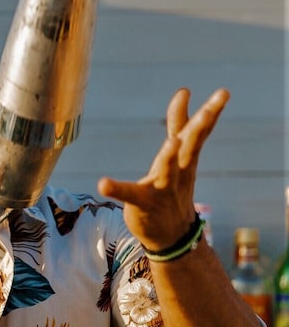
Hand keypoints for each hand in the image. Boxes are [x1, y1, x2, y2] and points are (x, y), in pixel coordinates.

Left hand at [97, 87, 228, 249]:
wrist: (173, 235)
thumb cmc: (173, 187)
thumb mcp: (178, 154)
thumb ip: (178, 123)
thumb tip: (184, 91)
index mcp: (186, 159)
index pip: (199, 133)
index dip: (210, 112)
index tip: (223, 93)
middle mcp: (178, 172)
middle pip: (190, 148)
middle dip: (199, 129)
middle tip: (209, 112)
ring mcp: (162, 189)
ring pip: (167, 170)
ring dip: (169, 157)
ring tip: (171, 143)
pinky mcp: (143, 203)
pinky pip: (129, 194)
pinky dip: (117, 189)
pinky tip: (103, 183)